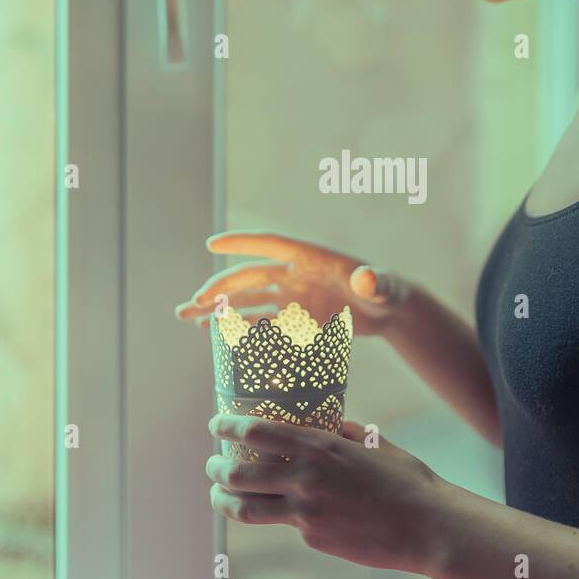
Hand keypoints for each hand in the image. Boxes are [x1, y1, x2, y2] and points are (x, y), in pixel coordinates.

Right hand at [175, 231, 408, 337]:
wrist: (389, 310)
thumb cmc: (387, 291)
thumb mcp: (383, 287)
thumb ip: (374, 281)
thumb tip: (367, 277)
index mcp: (310, 256)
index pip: (270, 244)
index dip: (242, 242)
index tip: (212, 243)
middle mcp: (295, 273)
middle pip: (250, 277)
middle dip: (220, 288)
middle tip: (193, 303)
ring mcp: (292, 296)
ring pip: (248, 300)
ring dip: (220, 308)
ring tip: (188, 318)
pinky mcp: (296, 317)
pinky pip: (262, 322)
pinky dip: (239, 327)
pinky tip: (215, 335)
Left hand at [205, 414, 447, 575]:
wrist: (427, 527)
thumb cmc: (407, 480)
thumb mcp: (374, 444)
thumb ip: (343, 433)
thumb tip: (327, 426)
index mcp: (320, 446)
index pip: (257, 432)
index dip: (228, 428)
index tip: (216, 424)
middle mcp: (306, 478)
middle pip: (239, 474)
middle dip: (217, 468)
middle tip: (212, 465)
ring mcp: (306, 513)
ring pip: (246, 508)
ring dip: (223, 500)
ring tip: (218, 495)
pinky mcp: (313, 539)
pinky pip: (285, 524)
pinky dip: (278, 515)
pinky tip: (284, 511)